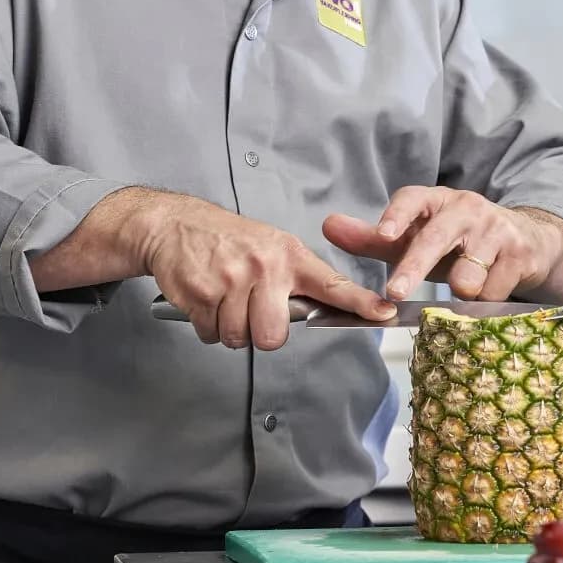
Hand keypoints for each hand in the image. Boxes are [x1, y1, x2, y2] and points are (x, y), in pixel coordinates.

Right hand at [133, 193, 393, 349]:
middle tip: (249, 309)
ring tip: (225, 299)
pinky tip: (207, 299)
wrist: (177, 224)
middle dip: (260, 332)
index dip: (360, 303)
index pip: (333, 284)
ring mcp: (232, 280)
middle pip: (274, 335)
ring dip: (229, 328)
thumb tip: (321, 311)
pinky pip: (211, 334)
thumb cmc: (229, 241)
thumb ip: (294, 278)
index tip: (385, 313)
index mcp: (290, 256)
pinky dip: (207, 326)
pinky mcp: (202, 293)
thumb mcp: (271, 247)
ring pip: (239, 338)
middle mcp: (265, 267)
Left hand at [322, 187, 561, 303]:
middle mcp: (467, 208)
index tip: (383, 233)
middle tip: (394, 293)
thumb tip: (328, 226)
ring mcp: (496, 229)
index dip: (397, 215)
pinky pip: (493, 292)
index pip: (412, 199)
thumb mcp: (417, 238)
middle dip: (415, 267)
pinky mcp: (520, 253)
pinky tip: (490, 292)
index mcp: (437, 201)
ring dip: (461, 292)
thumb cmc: (459, 242)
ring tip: (464, 290)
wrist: (526, 242)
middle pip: (436, 239)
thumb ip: (373, 237)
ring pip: (468, 274)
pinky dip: (485, 302)